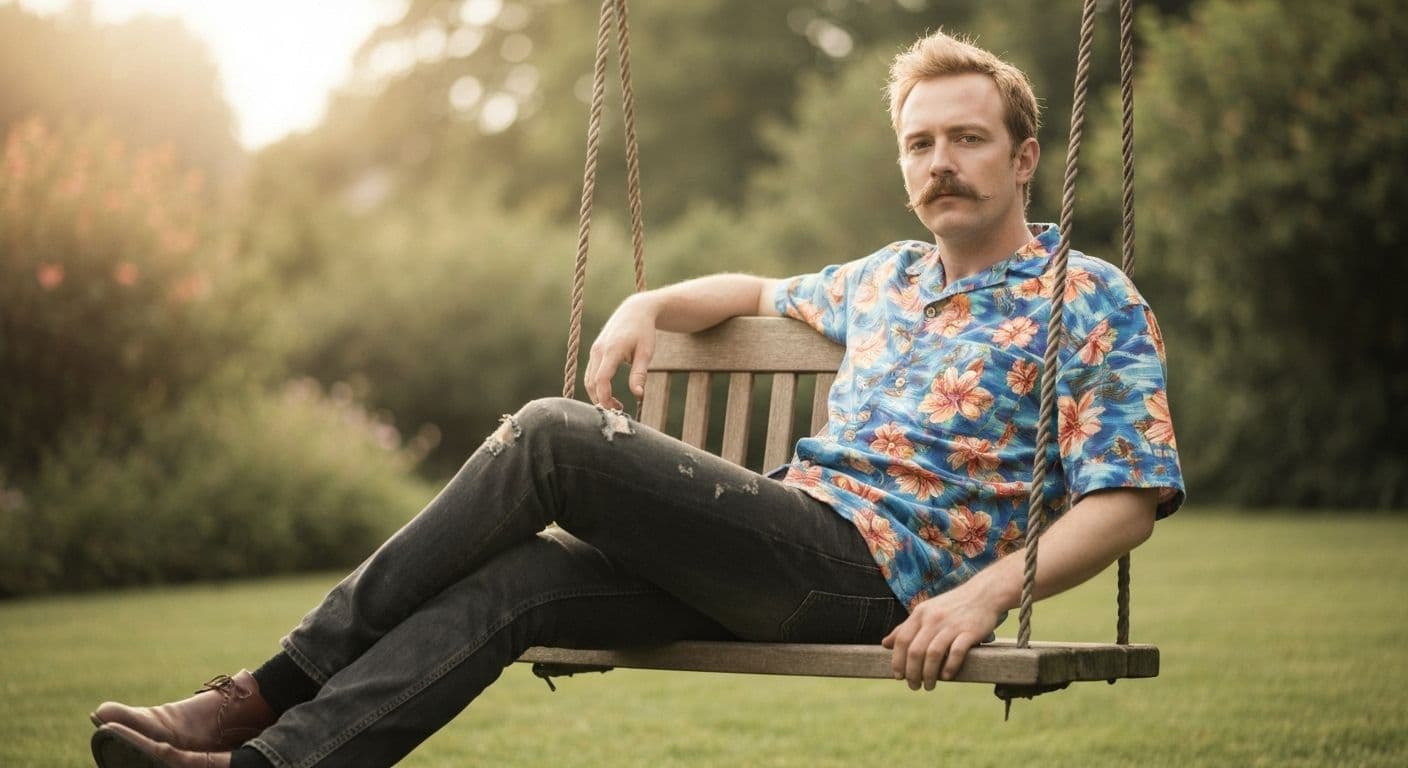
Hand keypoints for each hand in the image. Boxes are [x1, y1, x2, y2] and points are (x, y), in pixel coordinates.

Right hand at [584, 294, 657, 408]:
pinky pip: (590, 373)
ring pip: (588, 379)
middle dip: (601, 400)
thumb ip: (640, 374)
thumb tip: (638, 395)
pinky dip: (596, 386)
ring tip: (615, 405)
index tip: (618, 409)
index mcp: (612, 350)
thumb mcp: (646, 352)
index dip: (606, 397)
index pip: (601, 379)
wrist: (635, 310)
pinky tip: (609, 393)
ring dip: (598, 394)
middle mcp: (598, 350)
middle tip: (619, 411)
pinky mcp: (595, 351)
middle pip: (592, 382)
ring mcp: (594, 350)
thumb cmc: (644, 331)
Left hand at [881, 583, 1003, 690]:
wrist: (985, 593)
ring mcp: (951, 625)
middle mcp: (933, 619)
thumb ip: (906, 627)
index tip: (898, 677)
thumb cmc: (953, 606)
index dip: (897, 661)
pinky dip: (949, 667)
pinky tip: (947, 677)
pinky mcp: (969, 632)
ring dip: (929, 674)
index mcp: (920, 613)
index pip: (902, 640)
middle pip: (915, 651)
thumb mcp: (926, 611)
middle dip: (912, 673)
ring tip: (928, 686)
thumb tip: (885, 643)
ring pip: (933, 654)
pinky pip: (956, 653)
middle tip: (914, 686)